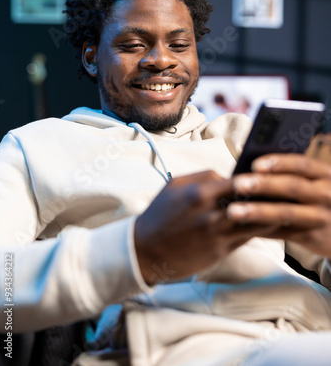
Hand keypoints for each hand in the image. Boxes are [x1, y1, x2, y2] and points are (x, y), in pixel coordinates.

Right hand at [134, 170, 279, 283]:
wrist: (144, 251)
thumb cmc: (159, 214)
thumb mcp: (175, 186)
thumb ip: (202, 177)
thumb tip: (228, 175)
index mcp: (199, 193)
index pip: (238, 180)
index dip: (254, 177)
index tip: (265, 174)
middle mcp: (211, 214)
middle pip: (252, 201)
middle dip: (268, 194)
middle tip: (282, 189)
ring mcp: (217, 234)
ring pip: (255, 222)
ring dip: (270, 214)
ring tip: (282, 207)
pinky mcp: (220, 251)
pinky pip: (247, 238)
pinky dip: (258, 229)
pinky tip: (266, 223)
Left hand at [227, 154, 330, 257]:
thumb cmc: (319, 197)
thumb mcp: (317, 182)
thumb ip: (293, 174)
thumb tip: (253, 167)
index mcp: (325, 174)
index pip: (302, 164)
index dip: (279, 163)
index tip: (255, 164)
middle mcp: (326, 194)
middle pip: (292, 187)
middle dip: (264, 185)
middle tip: (237, 184)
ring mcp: (321, 217)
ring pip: (286, 213)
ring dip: (258, 211)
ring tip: (232, 211)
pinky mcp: (314, 237)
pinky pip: (284, 232)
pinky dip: (262, 229)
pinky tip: (242, 227)